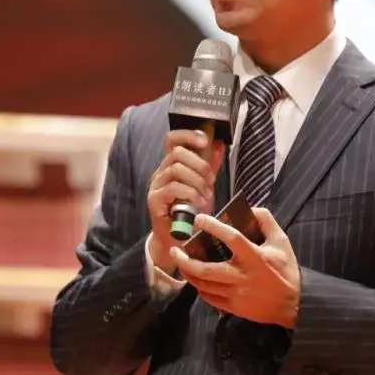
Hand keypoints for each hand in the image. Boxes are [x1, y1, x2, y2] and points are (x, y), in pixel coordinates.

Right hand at [146, 129, 224, 272]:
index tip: (205, 141)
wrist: (179, 240)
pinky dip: (190, 193)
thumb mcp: (204, 185)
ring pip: (176, 169)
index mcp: (171, 166)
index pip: (172, 139)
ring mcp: (155, 186)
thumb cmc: (191, 212)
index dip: (188, 135)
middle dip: (200, 164)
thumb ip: (210, 165)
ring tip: (206, 195)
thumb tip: (219, 144)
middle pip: (176, 152)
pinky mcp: (154, 201)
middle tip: (211, 181)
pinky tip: (199, 203)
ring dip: (197, 181)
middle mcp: (161, 173)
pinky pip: (173, 188)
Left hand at [170, 207, 300, 327]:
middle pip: (205, 270)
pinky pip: (209, 298)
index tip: (199, 219)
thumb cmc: (286, 270)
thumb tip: (250, 209)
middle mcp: (242, 276)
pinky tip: (196, 279)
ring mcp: (236, 295)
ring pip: (203, 285)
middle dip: (185, 260)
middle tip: (175, 250)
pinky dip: (200, 288)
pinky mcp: (233, 308)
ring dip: (189, 273)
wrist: (293, 304)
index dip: (213, 226)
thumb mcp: (281, 242)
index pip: (231, 238)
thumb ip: (266, 222)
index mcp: (254, 257)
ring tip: (181, 263)